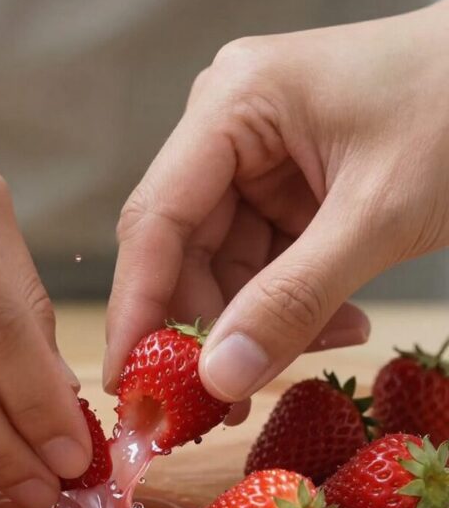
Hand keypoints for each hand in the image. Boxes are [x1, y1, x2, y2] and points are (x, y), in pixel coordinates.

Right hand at [105, 0, 448, 412]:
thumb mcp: (379, 214)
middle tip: (222, 402)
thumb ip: (294, 299)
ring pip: (224, 265)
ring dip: (258, 321)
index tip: (128, 382)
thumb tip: (219, 380)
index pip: (155, 219)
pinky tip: (338, 323)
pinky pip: (264, 263)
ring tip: (319, 349)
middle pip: (183, 249)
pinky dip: (291, 303)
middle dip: (207, 326)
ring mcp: (254, 160)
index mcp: (232, 105)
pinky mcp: (282, 189)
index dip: (136, 306)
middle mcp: (226, 129)